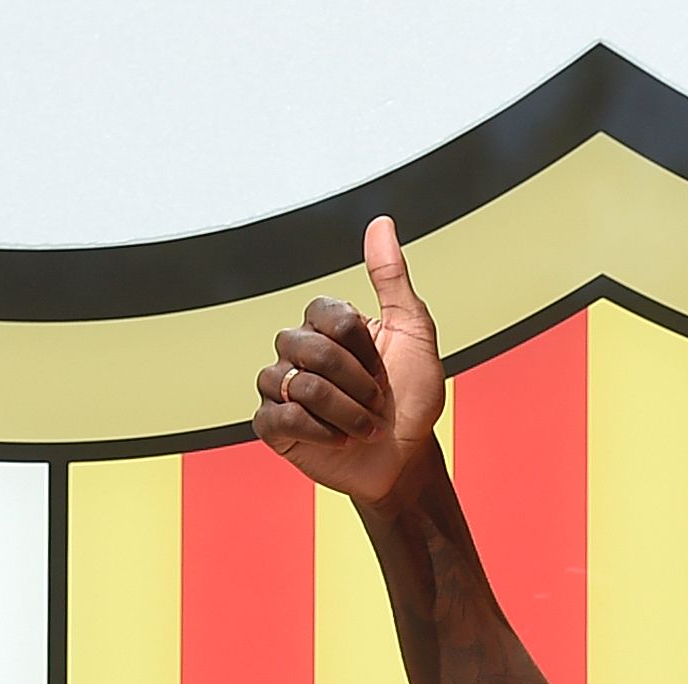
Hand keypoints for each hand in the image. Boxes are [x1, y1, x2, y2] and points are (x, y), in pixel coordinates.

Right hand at [252, 216, 443, 506]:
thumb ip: (393, 279)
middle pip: (309, 348)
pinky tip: (340, 441)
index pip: (327, 314)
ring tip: (364, 429)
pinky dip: (321, 433)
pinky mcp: (272, 426)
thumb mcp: (414, 334)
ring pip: (296, 384)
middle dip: (355, 383)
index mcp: (326, 325)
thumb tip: (381, 222)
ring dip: (344, 413)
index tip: (384, 369)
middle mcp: (297, 350)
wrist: (406, 458)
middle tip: (377, 404)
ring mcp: (280, 387)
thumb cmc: (412, 398)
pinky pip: (280, 417)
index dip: (362, 348)